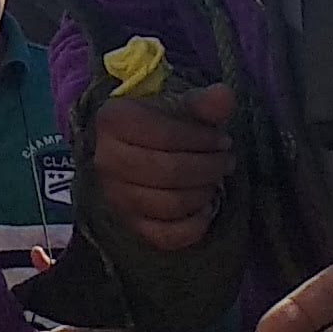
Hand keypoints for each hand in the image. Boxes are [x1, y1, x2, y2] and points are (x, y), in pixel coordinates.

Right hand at [90, 80, 235, 250]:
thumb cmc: (158, 125)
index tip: (222, 139)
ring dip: (204, 193)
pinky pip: (167, 235)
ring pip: (171, 203)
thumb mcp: (176, 107)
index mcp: (113, 121)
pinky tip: (203, 210)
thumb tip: (225, 95)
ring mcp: (116, 196)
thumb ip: (201, 103)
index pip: (165, 134)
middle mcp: (106, 160)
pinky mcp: (129, 224)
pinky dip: (193, 226)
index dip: (202, 139)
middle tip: (226, 161)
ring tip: (214, 181)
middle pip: (169, 172)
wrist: (129, 150)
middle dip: (208, 167)